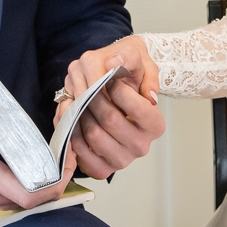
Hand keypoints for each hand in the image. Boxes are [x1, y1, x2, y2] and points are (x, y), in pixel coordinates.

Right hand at [0, 110, 75, 211]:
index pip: (31, 195)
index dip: (55, 183)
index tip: (66, 159)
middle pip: (42, 198)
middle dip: (62, 176)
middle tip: (69, 149)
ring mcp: (1, 197)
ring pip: (39, 198)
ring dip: (55, 178)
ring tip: (62, 152)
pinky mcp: (2, 194)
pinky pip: (30, 194)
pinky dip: (44, 180)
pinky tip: (48, 160)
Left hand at [61, 35, 164, 179]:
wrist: (118, 96)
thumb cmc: (128, 77)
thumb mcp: (137, 59)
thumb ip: (129, 57)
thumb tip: (115, 64)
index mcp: (155, 125)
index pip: (139, 108)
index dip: (118, 89)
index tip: (109, 77)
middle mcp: (141, 146)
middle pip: (111, 120)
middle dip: (94, 98)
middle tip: (86, 84)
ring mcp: (121, 160)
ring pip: (93, 135)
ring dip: (80, 113)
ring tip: (79, 97)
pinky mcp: (101, 168)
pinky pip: (80, 152)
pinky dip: (71, 131)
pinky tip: (73, 115)